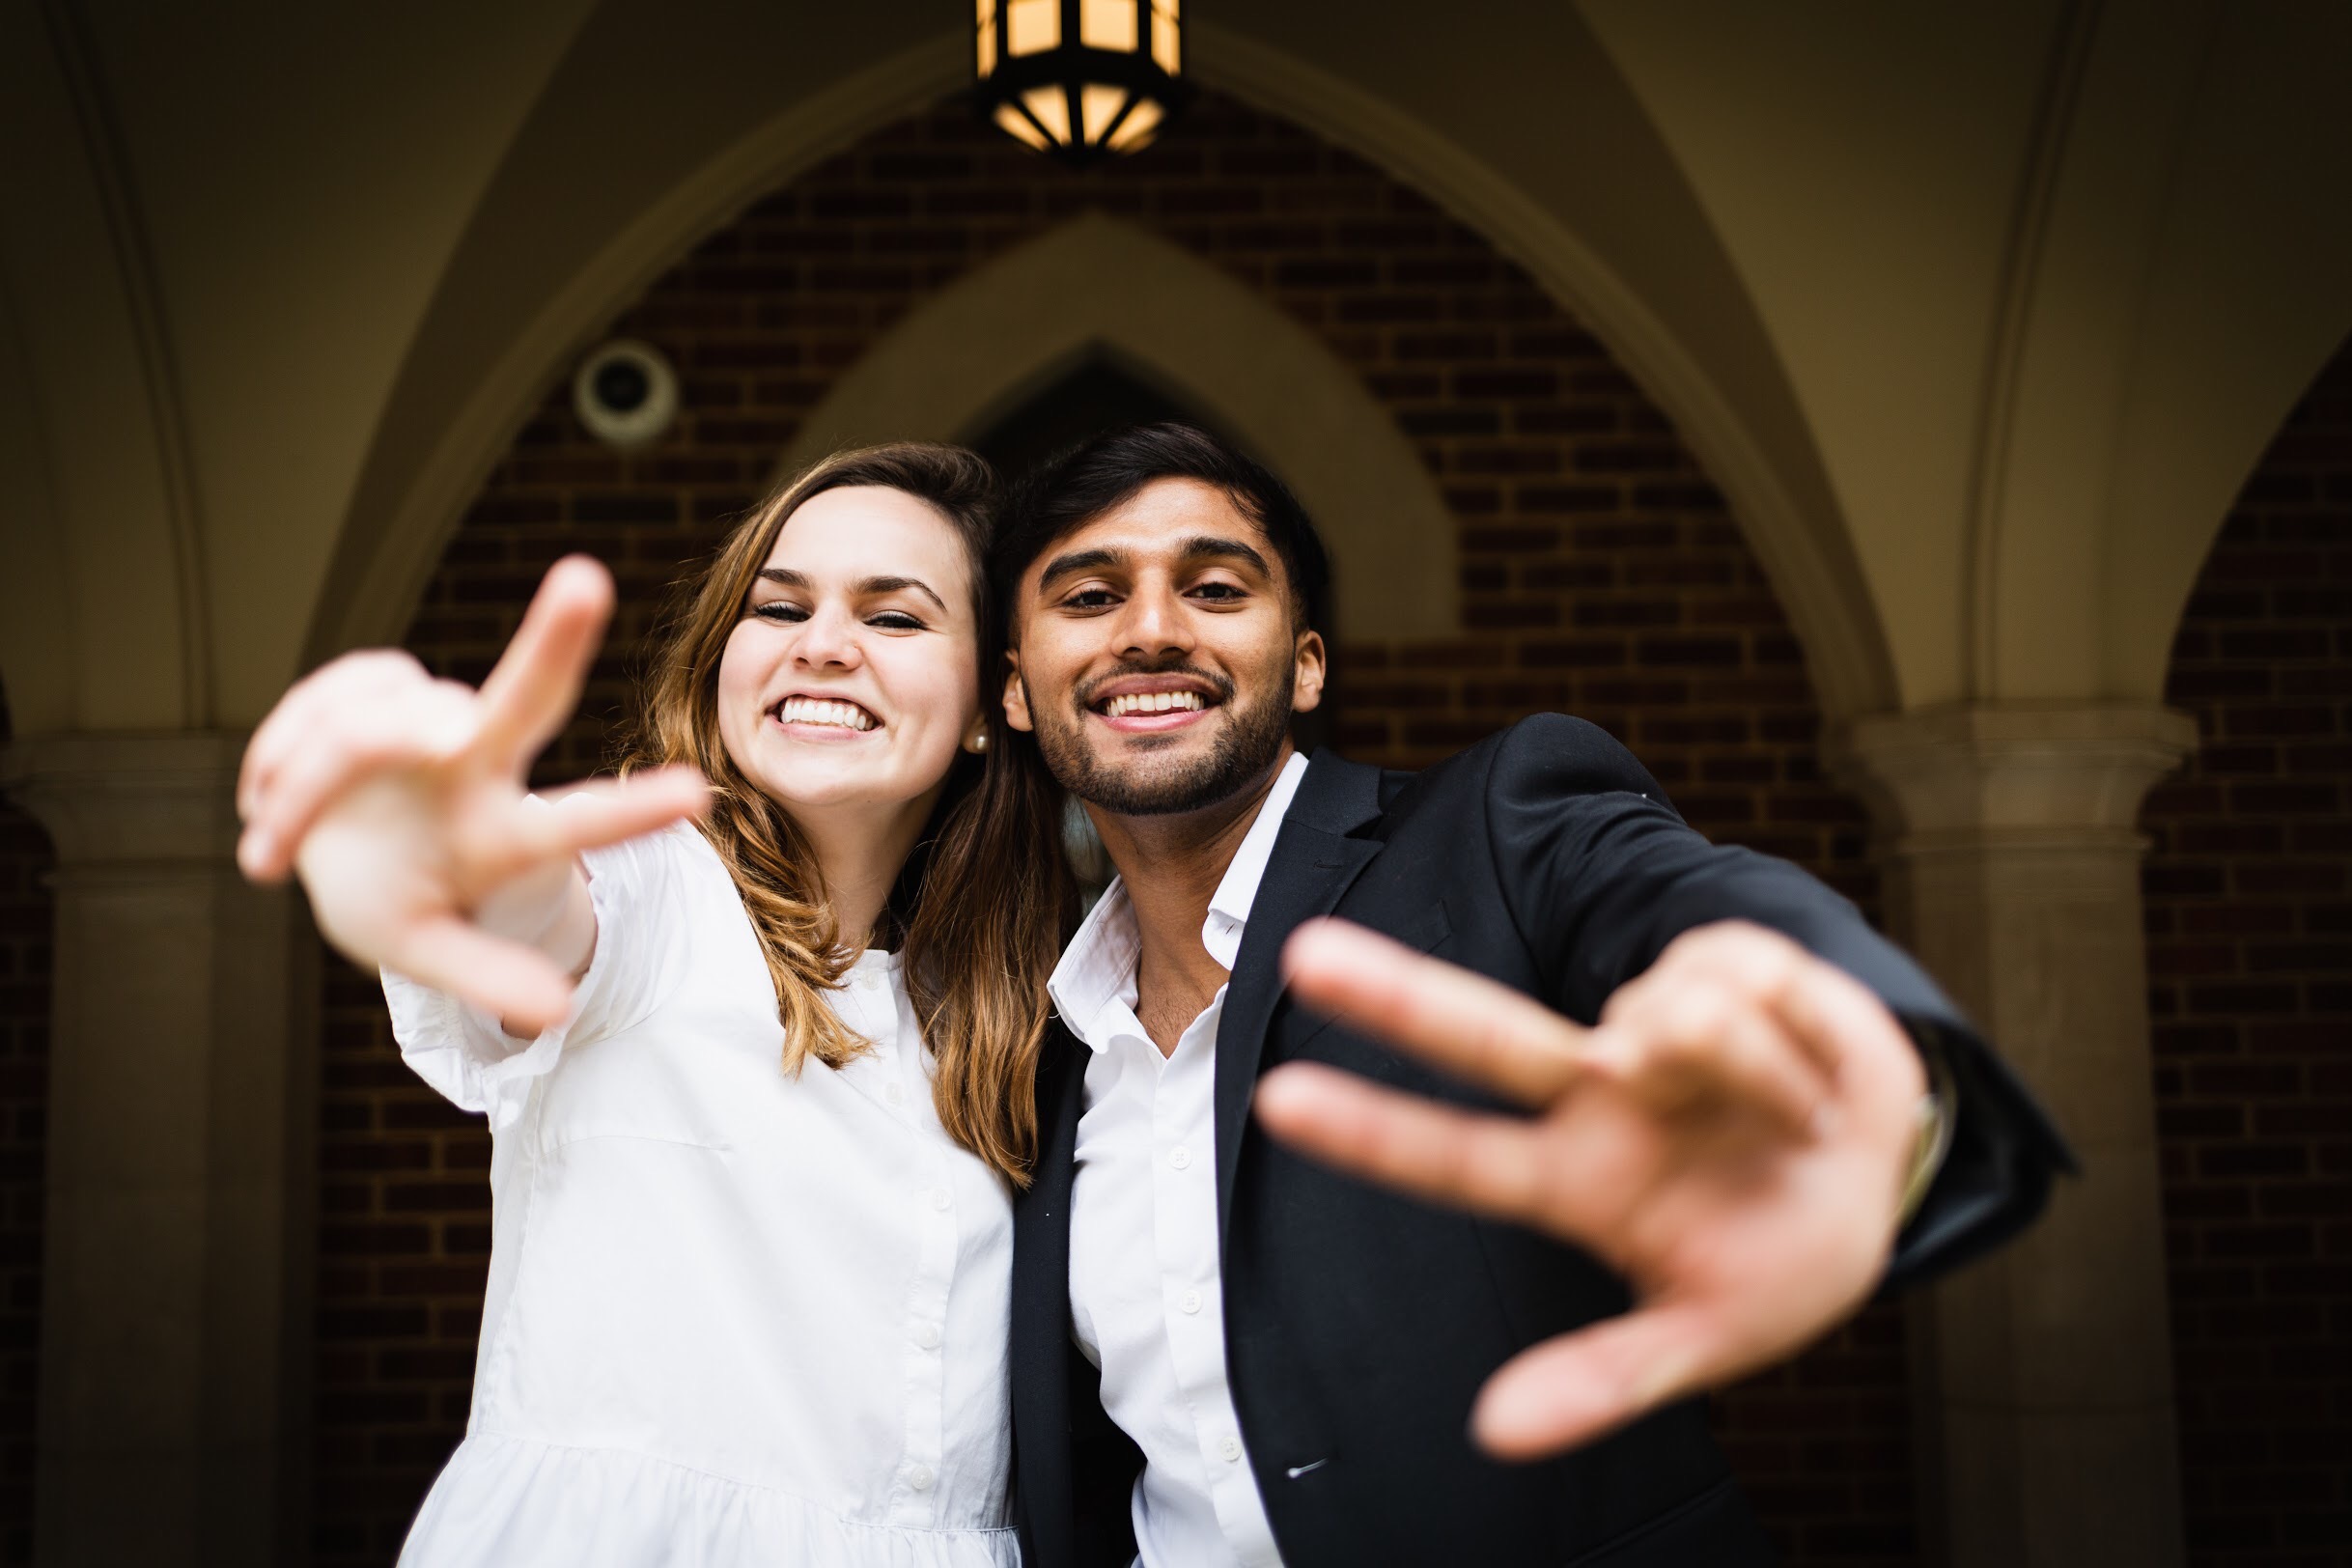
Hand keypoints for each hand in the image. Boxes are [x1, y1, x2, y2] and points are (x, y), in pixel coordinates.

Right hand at [237, 556, 707, 1030]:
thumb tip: (557, 1017)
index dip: (627, 813)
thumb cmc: (396, 899)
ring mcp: (427, 716)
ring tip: (281, 838)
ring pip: (368, 726)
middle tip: (585, 582)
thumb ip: (489, 976)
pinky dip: (281, 756)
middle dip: (553, 640)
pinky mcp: (374, 683)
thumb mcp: (431, 948)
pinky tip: (280, 787)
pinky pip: (323, 703)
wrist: (324, 854)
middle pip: (521, 699)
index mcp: (502, 833)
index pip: (573, 823)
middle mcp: (482, 761)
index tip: (700, 796)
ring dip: (306, 787)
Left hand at [1253, 918, 1923, 1459]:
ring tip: (1796, 1120)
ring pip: (1667, 1015)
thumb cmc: (1783, 1262)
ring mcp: (1646, 1026)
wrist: (1889, 1181)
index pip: (1455, 1158)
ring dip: (1756, 1072)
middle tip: (1302, 954)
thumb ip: (1607, 1381)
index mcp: (1578, 1179)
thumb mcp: (1708, 1339)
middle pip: (1482, 1034)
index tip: (1276, 1102)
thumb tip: (1494, 1432)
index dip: (1371, 1131)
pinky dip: (1798, 1034)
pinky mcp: (1714, 966)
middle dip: (1396, 992)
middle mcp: (1593, 1091)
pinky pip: (1741, 978)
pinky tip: (1808, 1070)